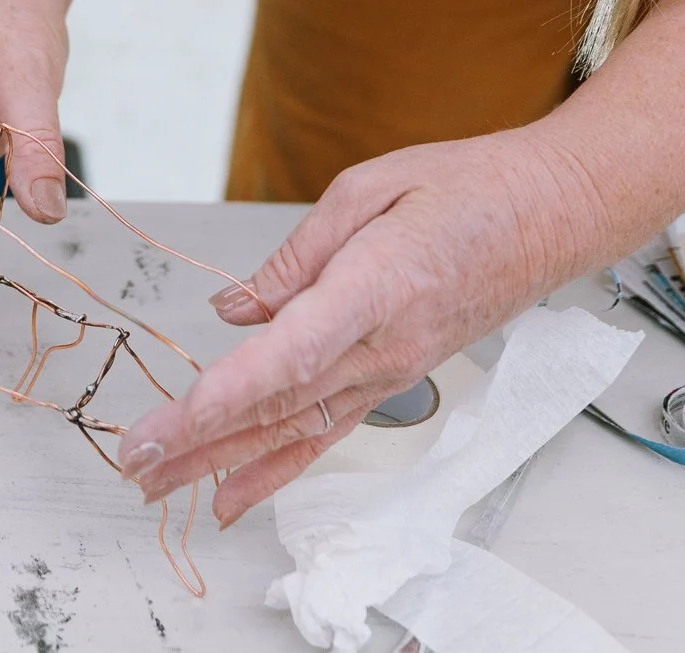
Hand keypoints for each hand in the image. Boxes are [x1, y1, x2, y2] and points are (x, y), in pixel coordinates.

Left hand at [114, 131, 614, 524]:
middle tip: (135, 461)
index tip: (183, 414)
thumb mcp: (369, 189)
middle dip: (201, 438)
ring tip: (158, 484)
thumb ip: (295, 257)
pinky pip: (326, 433)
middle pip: (281, 403)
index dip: (236, 388)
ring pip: (295, 429)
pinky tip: (232, 494)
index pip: (295, 351)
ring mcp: (391, 372)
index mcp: (376, 287)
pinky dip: (275, 468)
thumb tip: (233, 310)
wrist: (549, 216)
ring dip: (222, 461)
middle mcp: (383, 346)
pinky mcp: (393, 380)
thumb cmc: (464, 189)